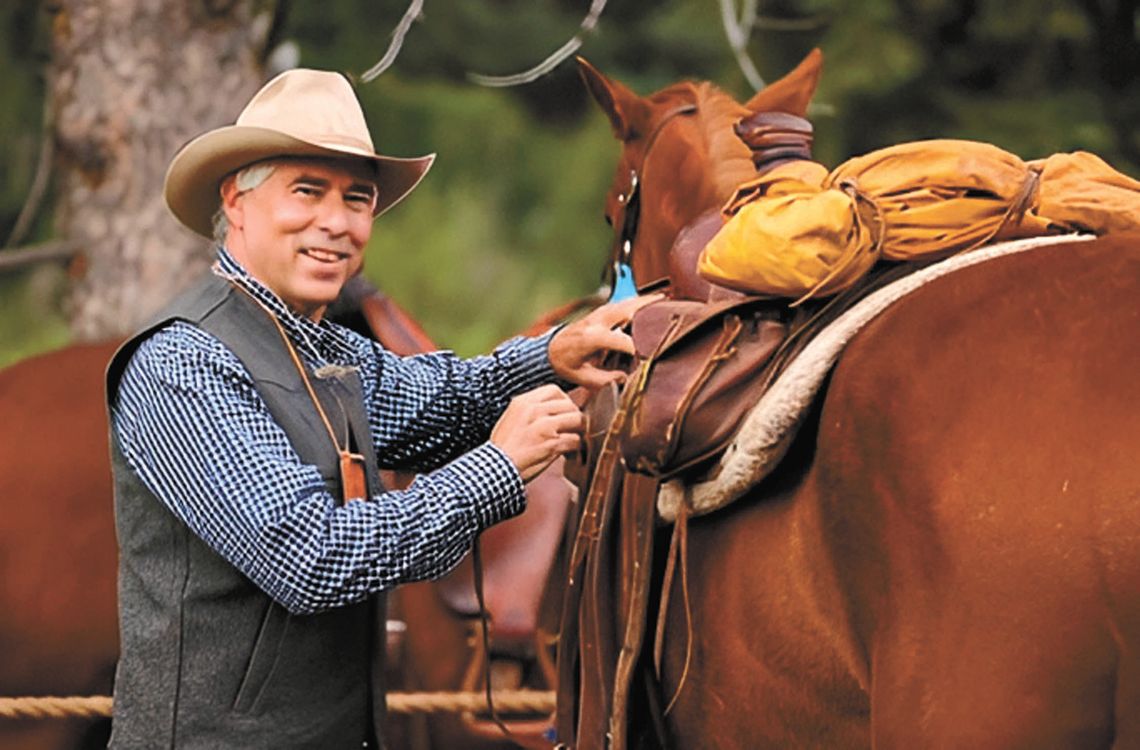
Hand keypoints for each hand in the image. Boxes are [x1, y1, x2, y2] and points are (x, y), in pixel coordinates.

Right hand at [491, 385, 584, 482]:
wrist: (495, 469)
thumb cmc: (502, 449)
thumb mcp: (511, 418)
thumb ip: (530, 409)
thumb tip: (552, 408)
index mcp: (523, 402)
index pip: (554, 390)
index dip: (563, 400)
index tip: (563, 412)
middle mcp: (534, 411)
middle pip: (569, 404)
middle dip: (573, 417)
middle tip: (571, 428)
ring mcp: (544, 427)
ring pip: (576, 419)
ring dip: (577, 431)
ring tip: (571, 439)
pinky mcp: (552, 444)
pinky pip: (575, 440)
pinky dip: (575, 448)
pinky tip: (568, 453)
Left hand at [548, 294, 662, 389]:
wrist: (550, 350)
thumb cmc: (566, 364)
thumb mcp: (583, 378)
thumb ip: (606, 380)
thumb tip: (627, 380)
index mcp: (592, 337)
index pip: (623, 340)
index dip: (641, 348)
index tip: (655, 356)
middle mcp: (598, 321)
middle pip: (629, 310)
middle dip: (650, 309)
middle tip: (674, 309)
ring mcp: (600, 313)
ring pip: (628, 302)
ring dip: (648, 301)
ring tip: (670, 300)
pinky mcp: (603, 312)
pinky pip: (625, 303)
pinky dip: (640, 301)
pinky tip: (656, 300)